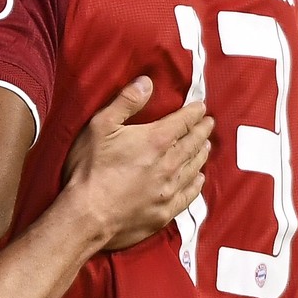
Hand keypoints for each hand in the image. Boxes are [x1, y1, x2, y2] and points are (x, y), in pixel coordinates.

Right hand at [62, 76, 212, 251]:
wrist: (88, 215)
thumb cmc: (90, 169)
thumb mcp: (100, 126)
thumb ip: (126, 102)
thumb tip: (147, 82)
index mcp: (155, 140)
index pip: (183, 122)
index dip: (194, 112)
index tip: (201, 108)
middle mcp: (169, 164)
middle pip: (193, 143)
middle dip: (202, 131)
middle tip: (209, 124)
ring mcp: (169, 190)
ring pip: (194, 167)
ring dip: (202, 154)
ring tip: (206, 146)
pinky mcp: (165, 212)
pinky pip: (189, 195)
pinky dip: (197, 184)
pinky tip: (199, 179)